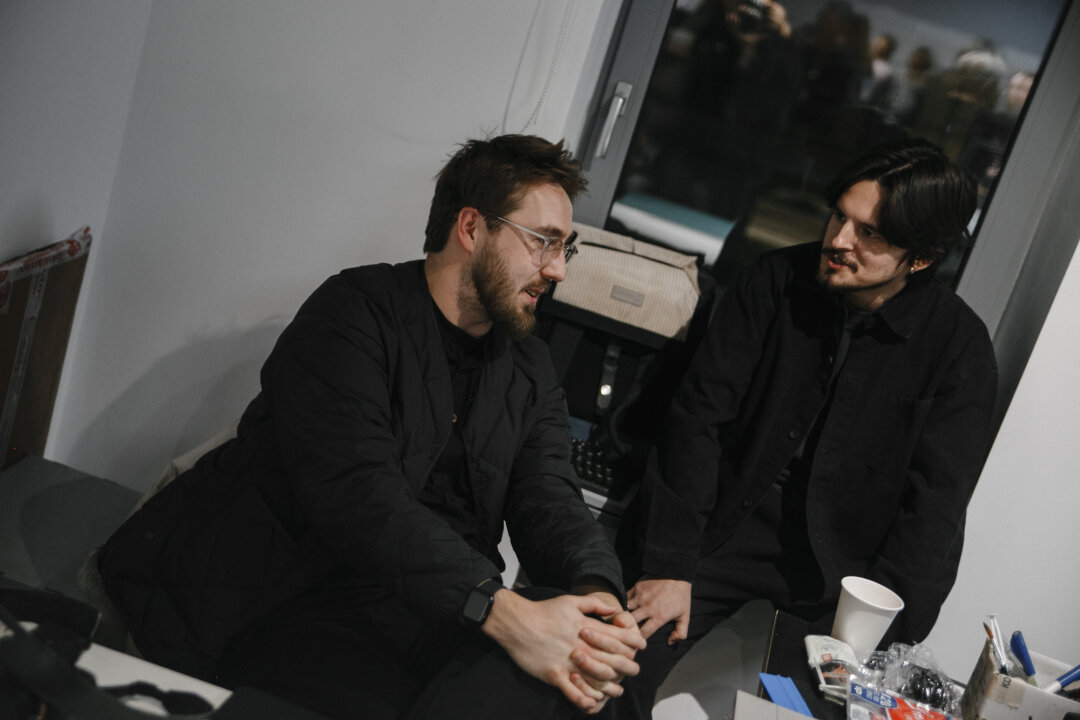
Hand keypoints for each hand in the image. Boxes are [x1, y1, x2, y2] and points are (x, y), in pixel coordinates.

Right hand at [482, 590, 640, 712]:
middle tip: (634, 670)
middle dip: (628, 667)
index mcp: (587, 628)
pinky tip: (592, 702)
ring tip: (617, 690)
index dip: (634, 642)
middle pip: (614, 661)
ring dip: (610, 687)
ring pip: (598, 680)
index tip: (641, 646)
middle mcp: (581, 646)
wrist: (516, 623)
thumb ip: (593, 604)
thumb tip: (613, 609)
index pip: (619, 637)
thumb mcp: (570, 601)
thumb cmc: (543, 611)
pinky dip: (586, 699)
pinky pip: (574, 692)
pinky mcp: (554, 674)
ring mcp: (568, 662)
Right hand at [626, 577, 691, 644]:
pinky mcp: (636, 588)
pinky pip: (625, 598)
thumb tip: (670, 642)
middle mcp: (647, 608)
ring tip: (622, 621)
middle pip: (630, 624)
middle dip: (627, 629)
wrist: (676, 572)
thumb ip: (681, 633)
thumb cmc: (681, 596)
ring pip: (625, 611)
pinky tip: (625, 607)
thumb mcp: (685, 616)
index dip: (639, 640)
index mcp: (659, 617)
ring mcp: (640, 597)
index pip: (643, 634)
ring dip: (624, 616)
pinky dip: (624, 603)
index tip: (637, 641)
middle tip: (626, 632)